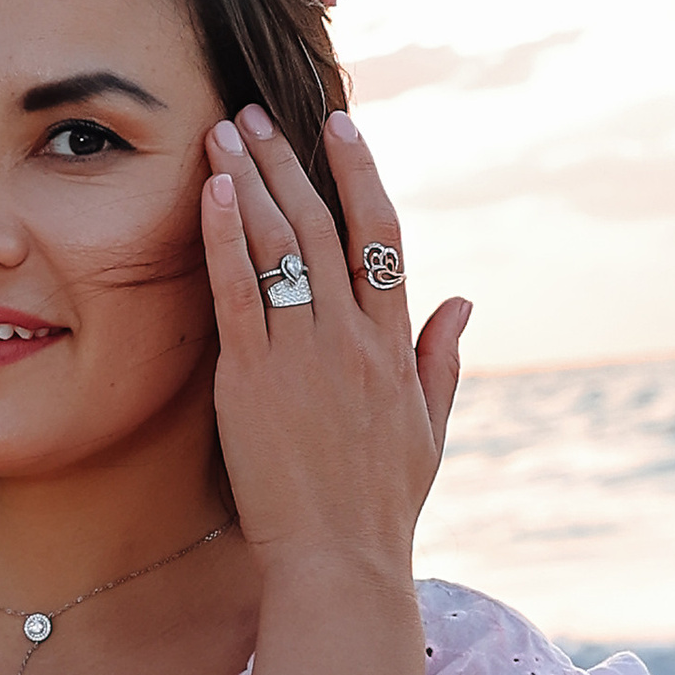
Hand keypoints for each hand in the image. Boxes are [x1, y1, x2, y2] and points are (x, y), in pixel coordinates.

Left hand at [199, 103, 469, 579]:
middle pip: (321, 225)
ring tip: (223, 134)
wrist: (340, 561)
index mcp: (395, 345)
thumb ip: (441, 360)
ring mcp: (303, 355)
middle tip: (254, 114)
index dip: (360, 174)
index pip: (381, 236)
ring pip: (280, 247)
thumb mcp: (429, 430)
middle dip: (287, 162)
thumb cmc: (379, 506)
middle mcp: (352, 338)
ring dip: (251, 182)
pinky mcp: (254, 380)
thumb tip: (460, 302)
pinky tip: (214, 193)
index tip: (339, 128)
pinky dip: (226, 238)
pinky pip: (238, 293)